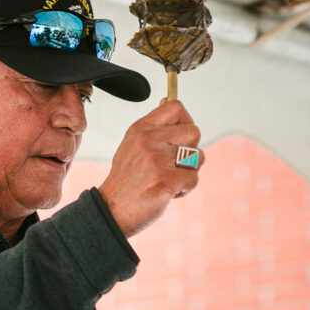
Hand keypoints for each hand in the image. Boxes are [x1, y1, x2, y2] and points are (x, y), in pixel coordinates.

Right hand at [97, 99, 203, 236]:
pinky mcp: (165, 180)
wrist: (111, 210)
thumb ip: (153, 125)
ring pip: (198, 157)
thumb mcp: (133, 144)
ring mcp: (156, 160)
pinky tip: (167, 192)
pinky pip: (193, 179)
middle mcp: (148, 140)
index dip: (186, 121)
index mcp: (141, 129)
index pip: (176, 107)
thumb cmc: (127, 179)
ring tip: (168, 179)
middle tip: (173, 165)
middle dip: (191, 150)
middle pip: (194, 132)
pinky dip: (184, 189)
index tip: (180, 138)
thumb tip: (168, 100)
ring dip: (188, 172)